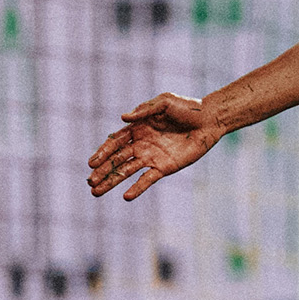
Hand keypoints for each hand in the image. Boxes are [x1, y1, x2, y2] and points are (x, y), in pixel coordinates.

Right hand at [86, 92, 225, 200]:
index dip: (103, 152)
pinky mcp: (164, 167)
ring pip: (127, 171)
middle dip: (102, 171)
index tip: (91, 163)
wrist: (209, 120)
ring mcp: (151, 157)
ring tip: (96, 192)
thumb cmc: (187, 107)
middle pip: (117, 159)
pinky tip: (126, 196)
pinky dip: (137, 188)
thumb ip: (144, 110)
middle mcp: (141, 144)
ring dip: (112, 181)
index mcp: (138, 128)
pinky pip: (147, 179)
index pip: (115, 142)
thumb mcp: (164, 102)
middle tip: (89, 181)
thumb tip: (122, 118)